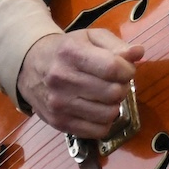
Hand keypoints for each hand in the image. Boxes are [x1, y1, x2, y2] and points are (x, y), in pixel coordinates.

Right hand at [17, 29, 143, 138]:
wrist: (30, 65)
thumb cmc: (67, 50)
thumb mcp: (91, 37)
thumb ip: (117, 45)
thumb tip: (138, 52)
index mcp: (71, 53)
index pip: (113, 68)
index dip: (128, 70)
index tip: (126, 69)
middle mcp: (62, 79)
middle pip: (113, 93)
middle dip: (122, 87)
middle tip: (115, 82)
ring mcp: (58, 104)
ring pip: (108, 114)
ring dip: (114, 105)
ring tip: (105, 95)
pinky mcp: (58, 122)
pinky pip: (97, 131)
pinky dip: (104, 122)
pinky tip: (98, 108)